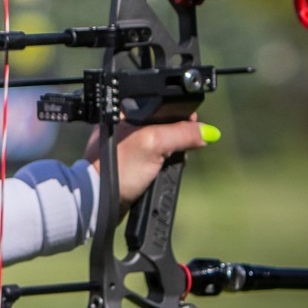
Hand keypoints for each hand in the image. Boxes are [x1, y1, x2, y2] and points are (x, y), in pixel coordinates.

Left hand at [86, 116, 213, 208]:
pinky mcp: (131, 162)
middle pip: (167, 126)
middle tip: (176, 151)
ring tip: (165, 166)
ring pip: (163, 145)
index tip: (193, 127)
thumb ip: (181, 133)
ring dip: (172, 156)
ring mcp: (128, 145)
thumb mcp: (154, 144)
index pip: (163, 107)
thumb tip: (208, 132)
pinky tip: (161, 174)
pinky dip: (163, 167)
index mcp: (125, 111)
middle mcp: (125, 125)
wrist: (100, 200)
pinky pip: (156, 159)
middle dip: (177, 140)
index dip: (181, 116)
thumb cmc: (118, 168)